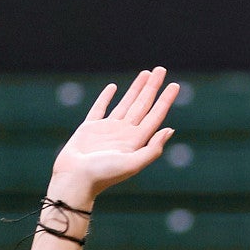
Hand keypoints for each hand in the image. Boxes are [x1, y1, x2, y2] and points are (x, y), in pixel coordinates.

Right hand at [51, 66, 179, 200]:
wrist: (75, 179)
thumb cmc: (103, 174)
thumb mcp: (132, 164)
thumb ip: (152, 149)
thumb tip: (170, 129)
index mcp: (136, 141)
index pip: (155, 116)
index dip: (165, 100)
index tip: (175, 85)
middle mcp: (124, 134)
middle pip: (143, 105)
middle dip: (152, 88)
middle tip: (161, 70)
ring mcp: (108, 130)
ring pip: (126, 103)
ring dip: (136, 89)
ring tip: (145, 74)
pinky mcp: (90, 128)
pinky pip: (100, 108)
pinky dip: (106, 97)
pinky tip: (113, 88)